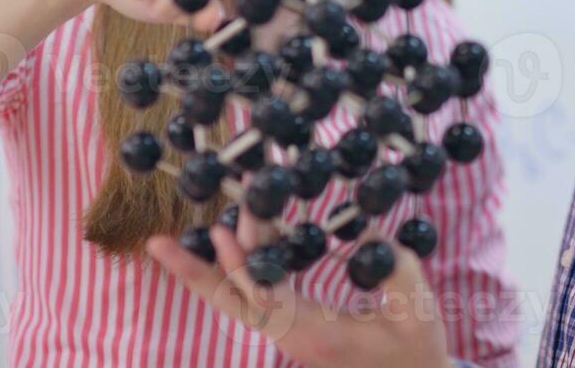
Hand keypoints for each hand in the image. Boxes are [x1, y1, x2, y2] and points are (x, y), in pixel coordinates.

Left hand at [147, 223, 451, 367]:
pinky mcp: (295, 326)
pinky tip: (229, 244)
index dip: (243, 263)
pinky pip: (256, 296)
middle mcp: (292, 334)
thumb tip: (364, 227)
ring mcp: (290, 332)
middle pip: (231, 303)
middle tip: (158, 244)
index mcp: (315, 332)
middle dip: (195, 272)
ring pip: (238, 300)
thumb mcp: (416, 302)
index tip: (227, 227)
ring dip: (211, 267)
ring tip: (176, 240)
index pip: (265, 297)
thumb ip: (392, 262)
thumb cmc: (416, 347)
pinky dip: (238, 269)